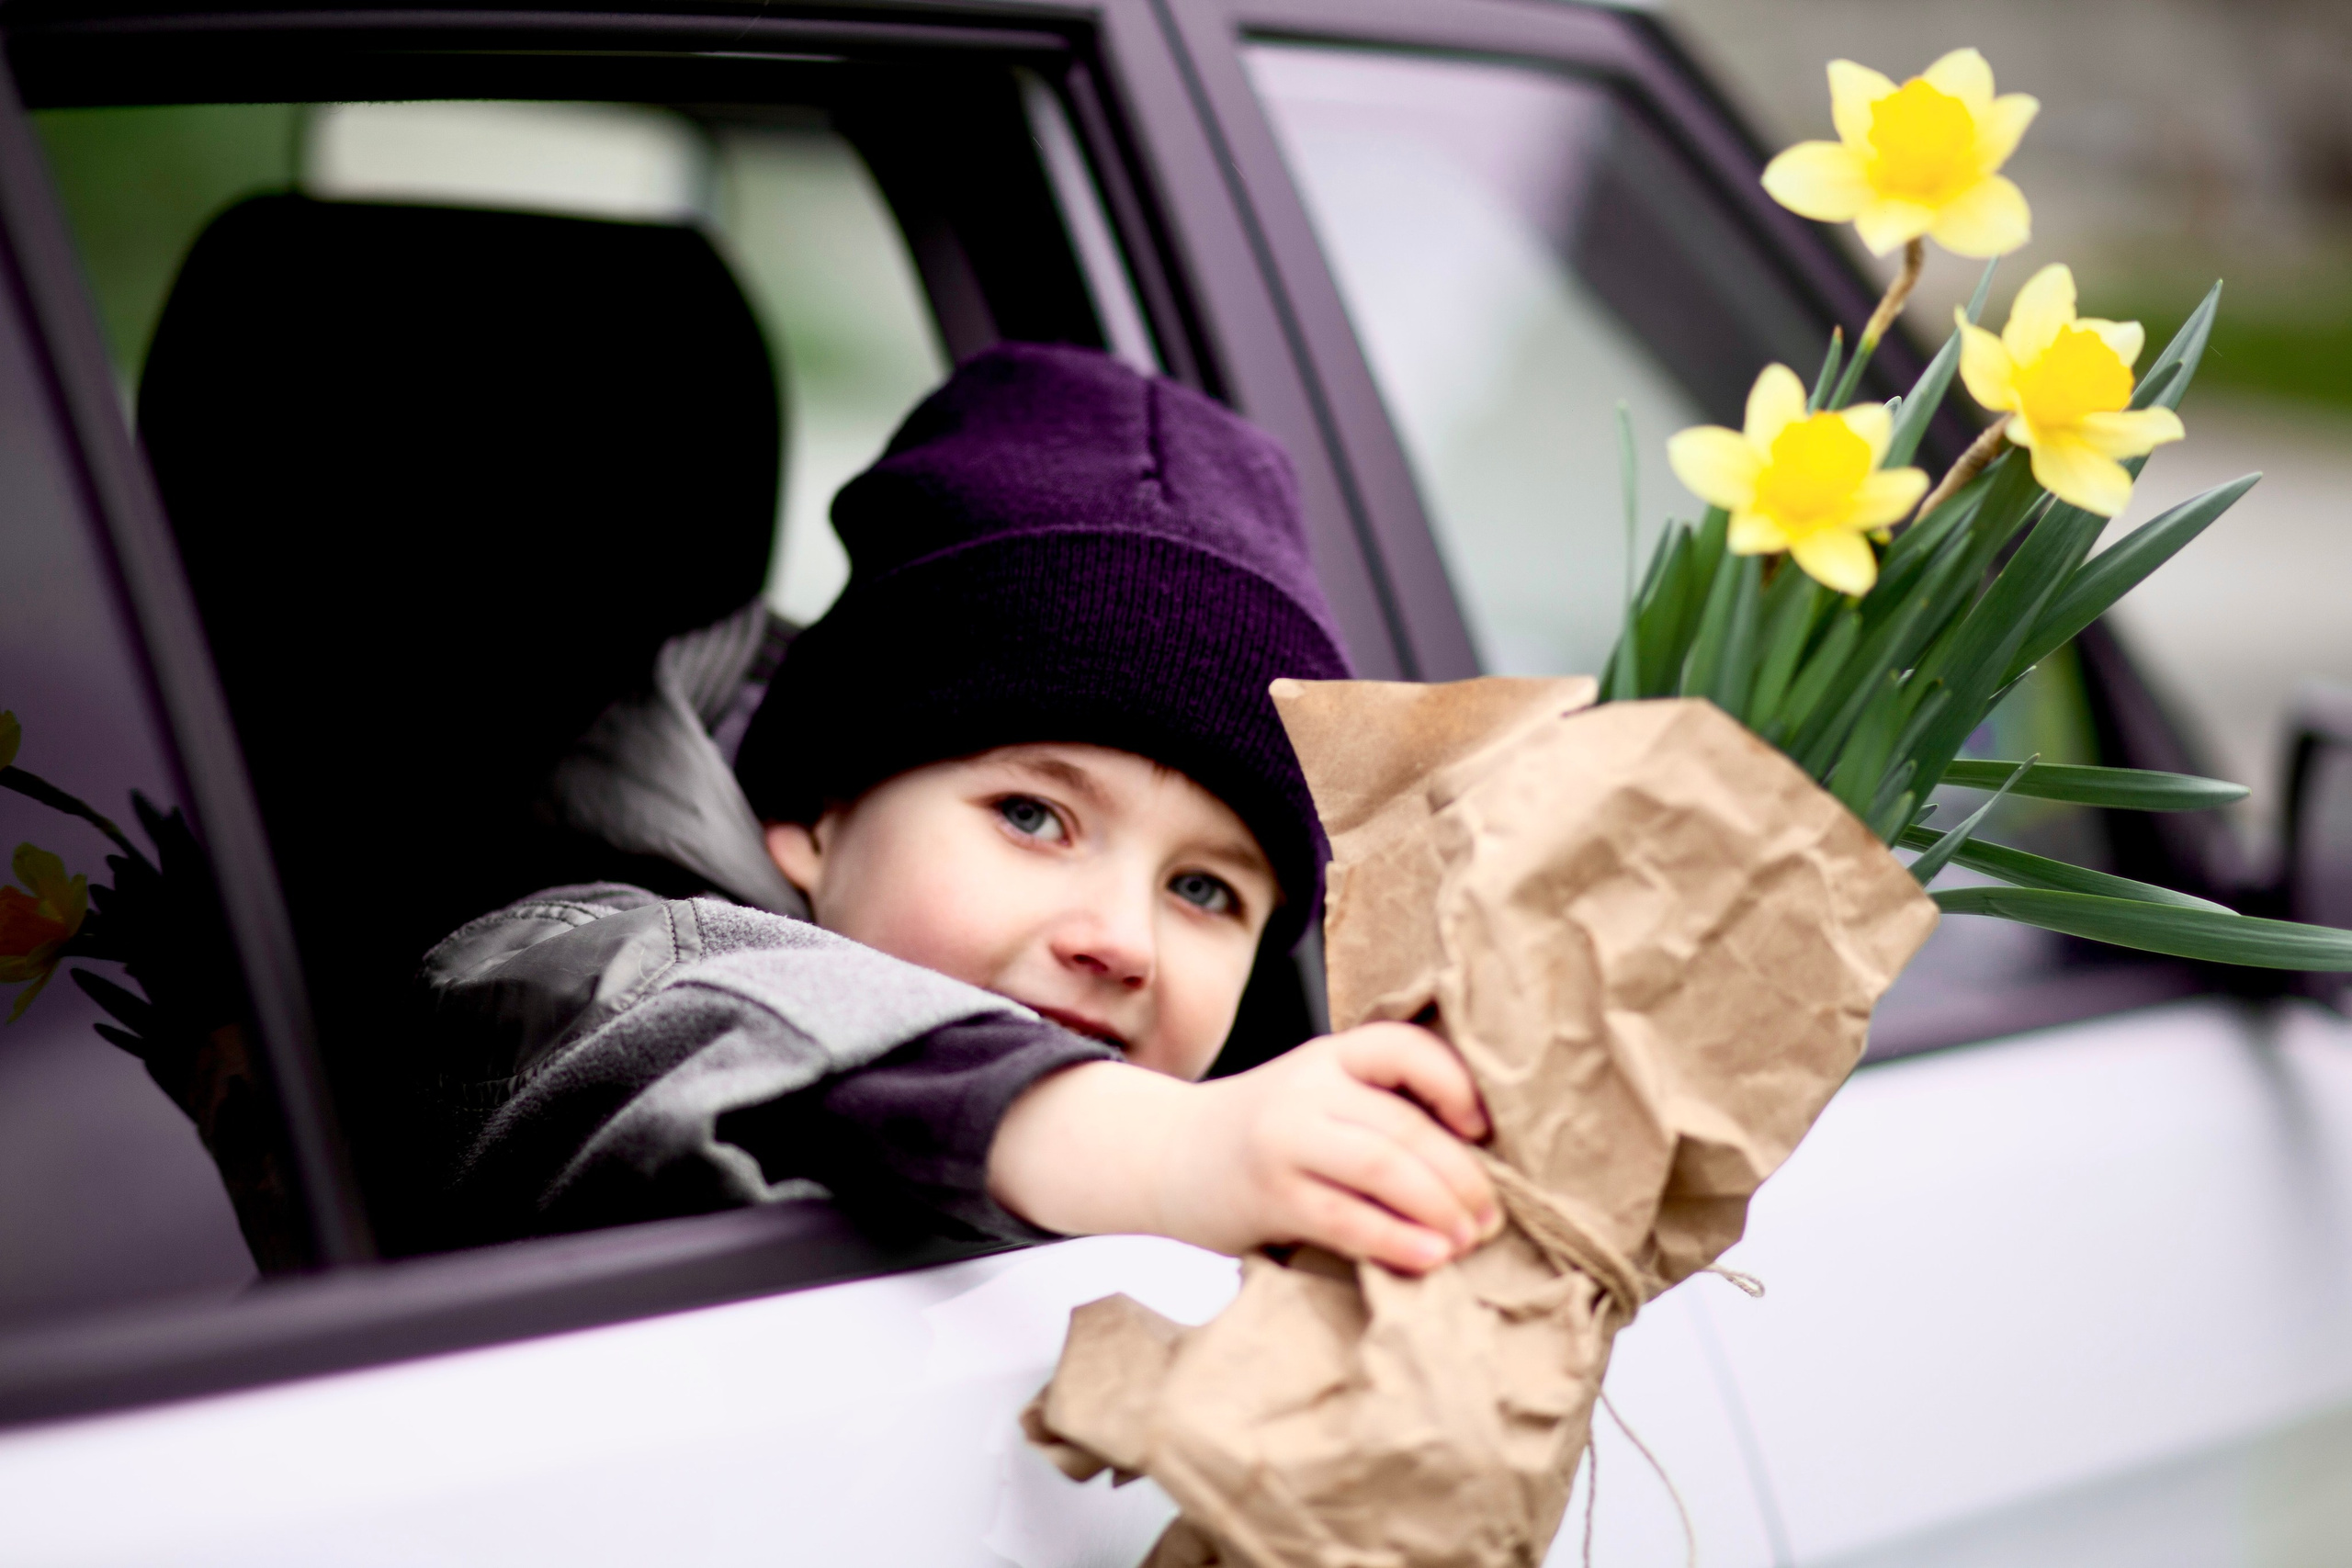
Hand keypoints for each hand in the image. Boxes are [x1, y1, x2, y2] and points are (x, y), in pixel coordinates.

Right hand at [988, 1022, 1501, 1273]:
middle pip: (1405, 1125)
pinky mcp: (1269, 1196)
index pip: (1405, 1048)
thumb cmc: (1264, 1133)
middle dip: (1463, 1176)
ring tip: (1470, 1239)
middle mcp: (1306, 1089)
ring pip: (1384, 1168)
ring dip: (1441, 1208)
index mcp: (1329, 1057)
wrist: (1166, 1156)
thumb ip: (1376, 1108)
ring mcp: (1284, 1141)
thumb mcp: (1315, 1095)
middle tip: (1493, 1216)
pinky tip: (1431, 1258)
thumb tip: (1477, 1158)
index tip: (1483, 1131)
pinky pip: (1348, 1219)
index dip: (1457, 1085)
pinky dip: (1398, 1241)